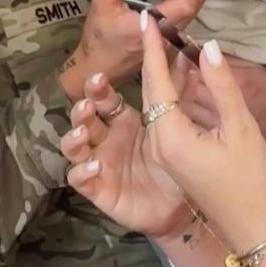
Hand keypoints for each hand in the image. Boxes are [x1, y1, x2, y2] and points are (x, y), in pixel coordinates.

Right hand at [58, 0, 207, 100]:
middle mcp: (170, 32)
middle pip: (197, 0)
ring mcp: (172, 34)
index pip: (187, 1)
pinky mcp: (169, 32)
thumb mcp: (101, 2)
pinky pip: (182, 7)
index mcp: (157, 27)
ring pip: (193, 3)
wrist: (98, 66)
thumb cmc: (98, 38)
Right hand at [61, 72, 194, 239]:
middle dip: (82, 106)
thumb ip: (184, 94)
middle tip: (89, 101)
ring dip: (74, 135)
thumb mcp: (182, 128)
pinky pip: (79, 178)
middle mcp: (106, 139)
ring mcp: (99, 162)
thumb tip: (192, 56)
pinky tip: (96, 166)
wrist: (180, 210)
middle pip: (84, 117)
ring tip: (85, 131)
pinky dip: (83, 171)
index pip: (105, 98)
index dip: (99, 87)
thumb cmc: (177, 167)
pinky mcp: (98, 188)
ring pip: (73, 145)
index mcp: (123, 121)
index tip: (100, 76)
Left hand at [138, 14, 265, 250]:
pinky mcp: (172, 158)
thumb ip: (222, 86)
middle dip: (154, 57)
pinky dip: (173, 96)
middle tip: (157, 23)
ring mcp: (163, 153)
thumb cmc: (250, 181)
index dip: (153, 48)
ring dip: (165, 76)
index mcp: (169, 136)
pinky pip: (166, 118)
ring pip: (158, 105)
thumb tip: (208, 47)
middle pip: (152, 92)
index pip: (156, 82)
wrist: (251, 228)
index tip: (148, 17)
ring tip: (173, 43)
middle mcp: (158, 143)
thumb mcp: (240, 128)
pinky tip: (186, 79)